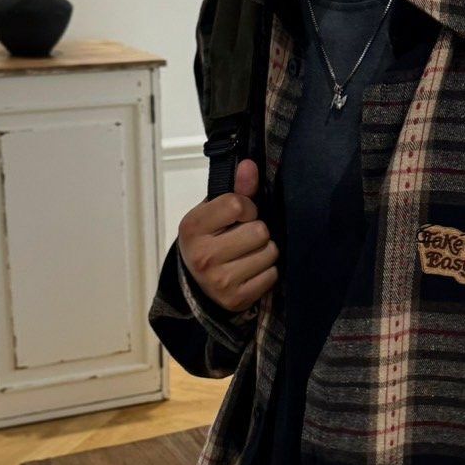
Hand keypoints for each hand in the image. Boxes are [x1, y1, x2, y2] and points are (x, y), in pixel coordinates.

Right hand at [178, 158, 278, 313]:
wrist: (198, 285)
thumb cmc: (209, 241)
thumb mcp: (214, 213)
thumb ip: (235, 189)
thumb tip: (251, 165)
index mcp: (192, 227)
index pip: (238, 204)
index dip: (247, 207)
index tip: (240, 216)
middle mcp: (203, 256)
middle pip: (259, 230)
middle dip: (258, 232)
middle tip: (244, 239)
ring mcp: (219, 281)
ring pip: (269, 253)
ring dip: (265, 252)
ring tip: (248, 254)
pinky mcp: (236, 299)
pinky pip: (272, 275)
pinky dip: (267, 272)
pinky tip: (251, 271)